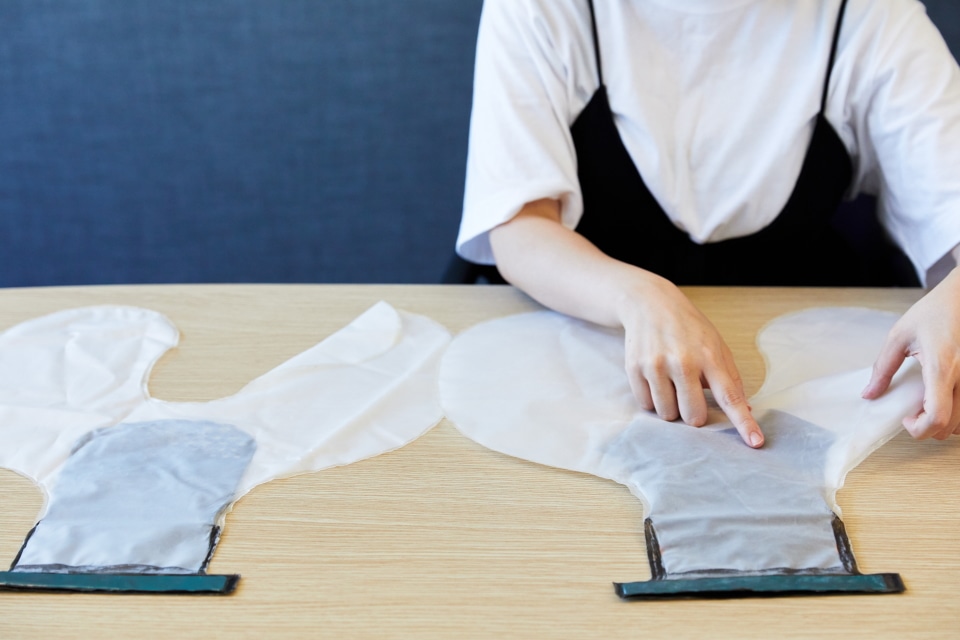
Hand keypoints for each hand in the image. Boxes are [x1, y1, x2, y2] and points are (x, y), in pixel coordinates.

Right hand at [617, 276, 764, 447]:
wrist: (650, 304)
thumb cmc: (688, 328)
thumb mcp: (716, 345)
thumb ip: (730, 377)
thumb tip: (746, 408)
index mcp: (709, 357)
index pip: (730, 397)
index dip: (744, 422)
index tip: (756, 442)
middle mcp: (683, 362)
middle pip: (694, 416)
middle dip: (694, 413)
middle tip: (689, 393)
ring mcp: (656, 365)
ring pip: (667, 414)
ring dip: (671, 406)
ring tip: (670, 383)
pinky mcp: (634, 368)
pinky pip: (646, 405)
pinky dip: (652, 399)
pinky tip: (655, 379)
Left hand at [862, 265, 959, 438]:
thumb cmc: (935, 311)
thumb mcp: (900, 336)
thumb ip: (883, 368)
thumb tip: (869, 394)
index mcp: (942, 366)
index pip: (937, 416)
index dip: (920, 429)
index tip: (906, 420)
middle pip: (951, 426)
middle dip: (928, 428)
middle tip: (913, 414)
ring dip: (946, 423)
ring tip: (929, 406)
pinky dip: (959, 414)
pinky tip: (944, 400)